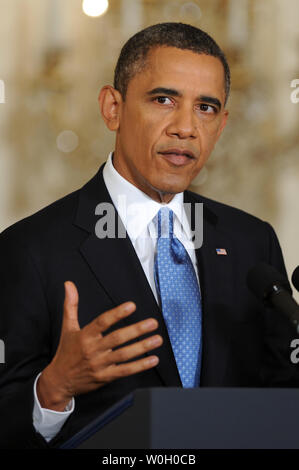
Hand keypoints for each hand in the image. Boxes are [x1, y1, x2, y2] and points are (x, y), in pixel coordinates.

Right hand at [37, 281, 161, 410]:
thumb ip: (71, 305)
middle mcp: (92, 350)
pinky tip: (153, 359)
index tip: (131, 306)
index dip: (117, 314)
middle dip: (136, 330)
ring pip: (124, 355)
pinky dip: (140, 366)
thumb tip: (69, 284)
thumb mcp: (67, 327)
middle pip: (117, 338)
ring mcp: (100, 365)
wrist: (60, 380)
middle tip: (153, 323)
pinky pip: (125, 371)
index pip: (102, 322)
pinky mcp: (105, 377)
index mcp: (84, 336)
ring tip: (157, 339)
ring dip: (142, 347)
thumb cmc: (66, 351)